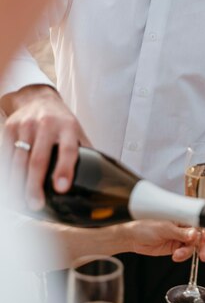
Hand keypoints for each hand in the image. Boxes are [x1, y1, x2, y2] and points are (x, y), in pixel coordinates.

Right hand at [2, 84, 90, 209]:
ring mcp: (26, 125)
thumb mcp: (77, 131)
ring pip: (19, 160)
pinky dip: (8, 171)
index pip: (68, 149)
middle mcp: (46, 124)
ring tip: (22, 200)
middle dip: (35, 185)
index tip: (61, 188)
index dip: (64, 169)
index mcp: (68, 126)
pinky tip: (12, 183)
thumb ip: (85, 152)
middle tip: (36, 204)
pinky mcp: (10, 127)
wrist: (38, 98)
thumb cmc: (61, 121)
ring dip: (18, 183)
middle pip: (38, 159)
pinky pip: (6, 154)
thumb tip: (98, 177)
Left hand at [124, 220, 204, 261]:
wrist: (134, 239)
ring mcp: (180, 238)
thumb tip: (195, 234)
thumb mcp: (165, 228)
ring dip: (187, 253)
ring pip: (193, 247)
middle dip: (202, 246)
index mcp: (183, 217)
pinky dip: (182, 256)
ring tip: (177, 255)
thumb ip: (180, 233)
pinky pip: (185, 253)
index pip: (199, 223)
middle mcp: (184, 227)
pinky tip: (175, 256)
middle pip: (199, 237)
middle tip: (202, 255)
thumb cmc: (146, 227)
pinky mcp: (176, 247)